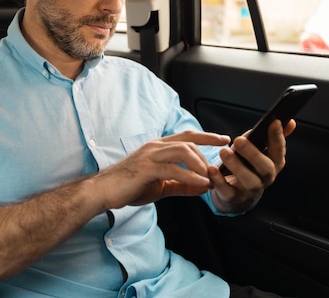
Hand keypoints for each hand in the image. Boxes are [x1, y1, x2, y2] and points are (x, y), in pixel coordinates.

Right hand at [94, 131, 230, 209]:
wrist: (104, 191)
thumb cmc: (129, 187)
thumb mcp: (160, 186)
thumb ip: (182, 185)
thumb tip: (204, 187)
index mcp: (158, 147)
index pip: (187, 136)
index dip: (207, 136)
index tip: (224, 139)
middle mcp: (155, 146)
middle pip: (189, 141)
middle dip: (208, 154)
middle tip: (217, 171)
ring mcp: (150, 155)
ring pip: (183, 151)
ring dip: (200, 164)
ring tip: (209, 178)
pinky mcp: (146, 168)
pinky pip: (173, 169)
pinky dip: (190, 177)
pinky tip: (200, 184)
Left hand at [208, 119, 295, 213]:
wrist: (235, 195)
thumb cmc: (248, 166)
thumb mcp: (259, 150)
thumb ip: (271, 137)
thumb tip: (289, 121)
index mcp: (274, 164)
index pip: (279, 151)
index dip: (277, 137)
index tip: (273, 122)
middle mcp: (266, 178)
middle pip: (265, 168)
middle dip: (253, 153)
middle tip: (239, 140)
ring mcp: (250, 190)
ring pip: (249, 181)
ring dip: (237, 166)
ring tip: (224, 152)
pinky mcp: (234, 198)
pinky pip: (228, 191)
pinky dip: (219, 181)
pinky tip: (212, 169)